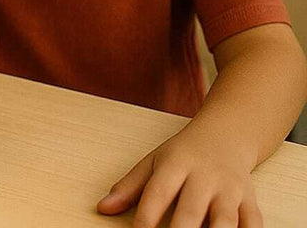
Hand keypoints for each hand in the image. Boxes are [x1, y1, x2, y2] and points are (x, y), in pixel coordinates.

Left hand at [97, 128, 261, 226]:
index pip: (157, 192)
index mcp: (175, 164)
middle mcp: (204, 177)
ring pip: (225, 219)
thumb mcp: (152, 162)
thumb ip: (128, 187)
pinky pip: (253, 223)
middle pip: (191, 210)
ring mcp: (230, 190)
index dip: (146, 217)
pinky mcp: (250, 201)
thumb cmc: (184, 154)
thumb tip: (102, 208)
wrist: (226, 136)